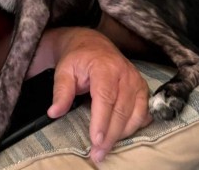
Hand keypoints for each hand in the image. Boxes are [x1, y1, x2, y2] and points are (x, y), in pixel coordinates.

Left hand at [46, 28, 151, 163]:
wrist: (92, 45)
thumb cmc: (78, 59)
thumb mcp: (64, 70)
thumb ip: (61, 91)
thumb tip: (54, 112)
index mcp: (104, 67)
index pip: (105, 97)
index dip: (101, 121)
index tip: (96, 141)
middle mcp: (124, 73)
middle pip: (121, 109)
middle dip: (110, 135)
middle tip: (98, 154)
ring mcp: (136, 80)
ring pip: (134, 113)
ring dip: (122, 134)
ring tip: (106, 148)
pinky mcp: (142, 87)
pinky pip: (144, 112)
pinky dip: (134, 126)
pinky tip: (122, 134)